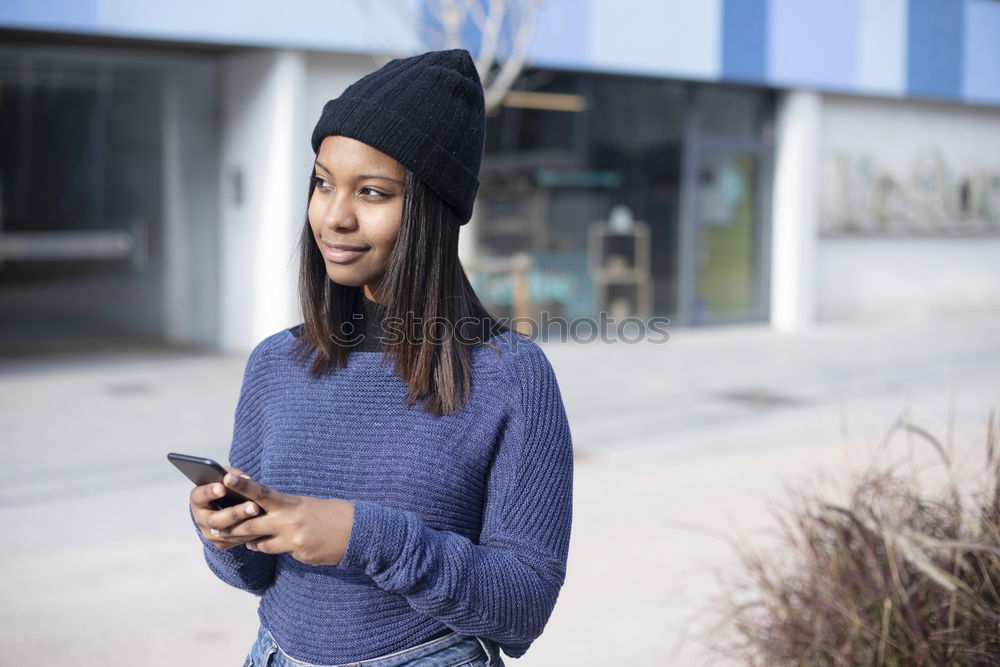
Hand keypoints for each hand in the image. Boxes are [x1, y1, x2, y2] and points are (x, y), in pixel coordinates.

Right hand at [189, 467, 261, 549]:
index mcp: (197, 499)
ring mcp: (209, 533)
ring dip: (245, 524)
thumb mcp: (227, 477)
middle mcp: (200, 518)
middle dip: (235, 513)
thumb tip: (245, 479)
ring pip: (226, 533)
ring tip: (260, 514)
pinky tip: (262, 527)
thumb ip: (233, 475)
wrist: (226, 505)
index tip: (222, 487)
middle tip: (253, 506)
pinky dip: (248, 534)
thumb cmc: (227, 485)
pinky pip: (235, 540)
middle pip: (214, 520)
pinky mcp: (221, 543)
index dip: (209, 492)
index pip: (198, 496)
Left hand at [214, 472, 354, 566]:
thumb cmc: (330, 513)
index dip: (242, 486)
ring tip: (245, 540)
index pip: (262, 493)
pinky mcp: (300, 555)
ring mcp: (294, 540)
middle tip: (215, 529)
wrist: (358, 532)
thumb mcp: (304, 504)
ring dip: (251, 541)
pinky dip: (275, 548)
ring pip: (260, 544)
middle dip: (232, 528)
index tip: (226, 477)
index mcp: (291, 503)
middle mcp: (290, 521)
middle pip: (251, 525)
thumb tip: (258, 514)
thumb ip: (281, 508)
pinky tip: (283, 544)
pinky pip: (278, 553)